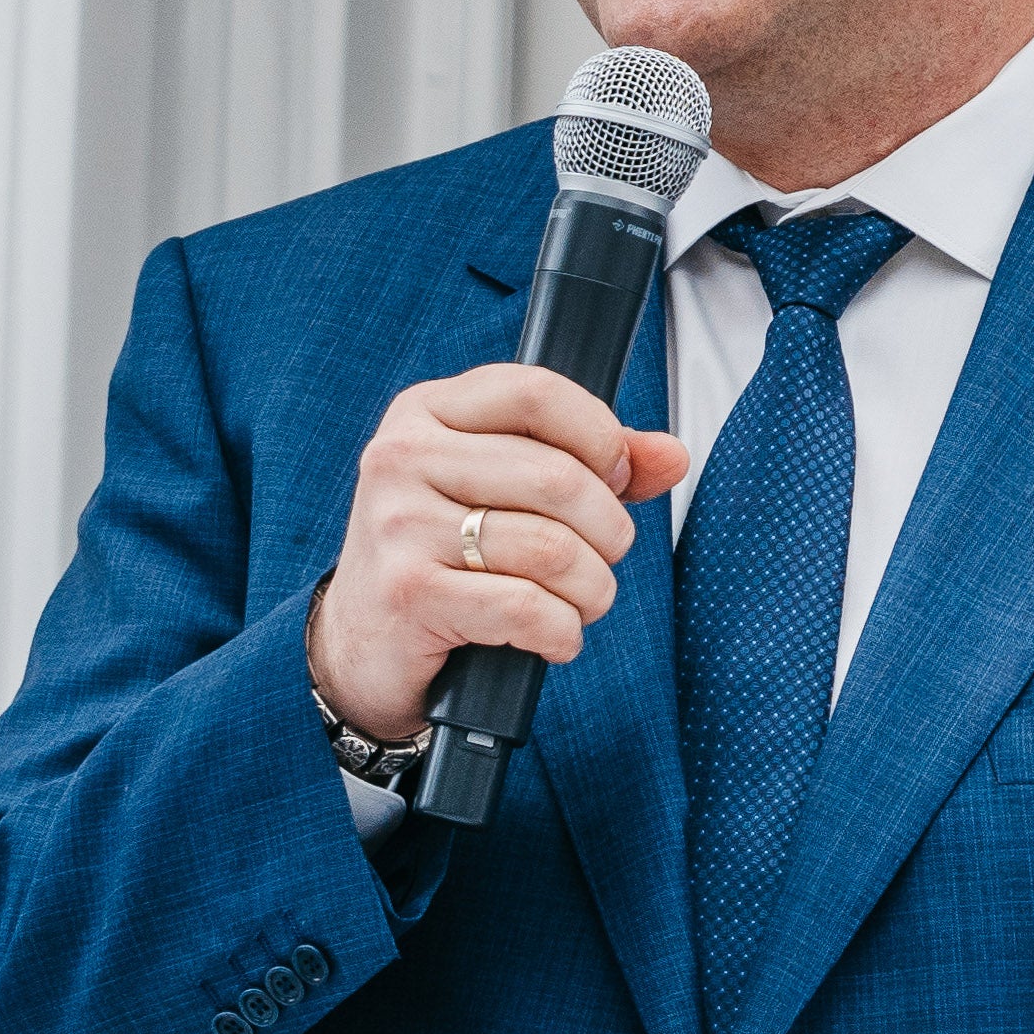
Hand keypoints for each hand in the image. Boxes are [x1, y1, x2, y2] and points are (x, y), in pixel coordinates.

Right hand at [308, 364, 694, 745]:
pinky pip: (528, 609)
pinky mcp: (410, 594)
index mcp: (429, 411)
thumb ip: (591, 461)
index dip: (601, 437)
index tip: (616, 477)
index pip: (538, 393)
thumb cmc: (445, 552)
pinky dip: (563, 632)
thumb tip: (671, 455)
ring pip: (552, 549)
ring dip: (592, 589)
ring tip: (582, 600)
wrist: (363, 641)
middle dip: (608, 529)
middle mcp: (403, 457)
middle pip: (558, 478)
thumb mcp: (504, 487)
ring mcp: (400, 526)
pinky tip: (555, 636)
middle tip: (603, 555)